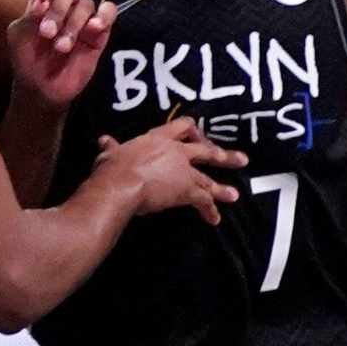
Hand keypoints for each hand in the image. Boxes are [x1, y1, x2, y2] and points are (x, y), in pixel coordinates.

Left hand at [7, 0, 117, 107]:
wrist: (43, 90)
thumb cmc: (27, 61)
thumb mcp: (20, 37)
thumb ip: (30, 16)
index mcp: (43, 3)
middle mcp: (64, 7)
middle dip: (58, 9)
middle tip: (47, 33)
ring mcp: (83, 19)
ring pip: (86, 3)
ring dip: (74, 23)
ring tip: (62, 47)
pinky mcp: (99, 33)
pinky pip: (109, 13)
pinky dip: (103, 17)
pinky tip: (93, 28)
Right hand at [95, 117, 248, 224]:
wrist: (121, 184)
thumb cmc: (113, 167)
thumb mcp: (110, 154)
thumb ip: (112, 148)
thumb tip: (104, 141)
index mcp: (159, 138)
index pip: (182, 126)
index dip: (193, 132)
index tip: (199, 138)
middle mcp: (177, 151)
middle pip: (206, 151)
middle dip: (224, 156)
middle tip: (242, 160)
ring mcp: (184, 171)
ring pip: (208, 179)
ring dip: (221, 188)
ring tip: (235, 196)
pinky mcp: (187, 190)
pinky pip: (203, 201)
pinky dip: (210, 210)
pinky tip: (214, 219)